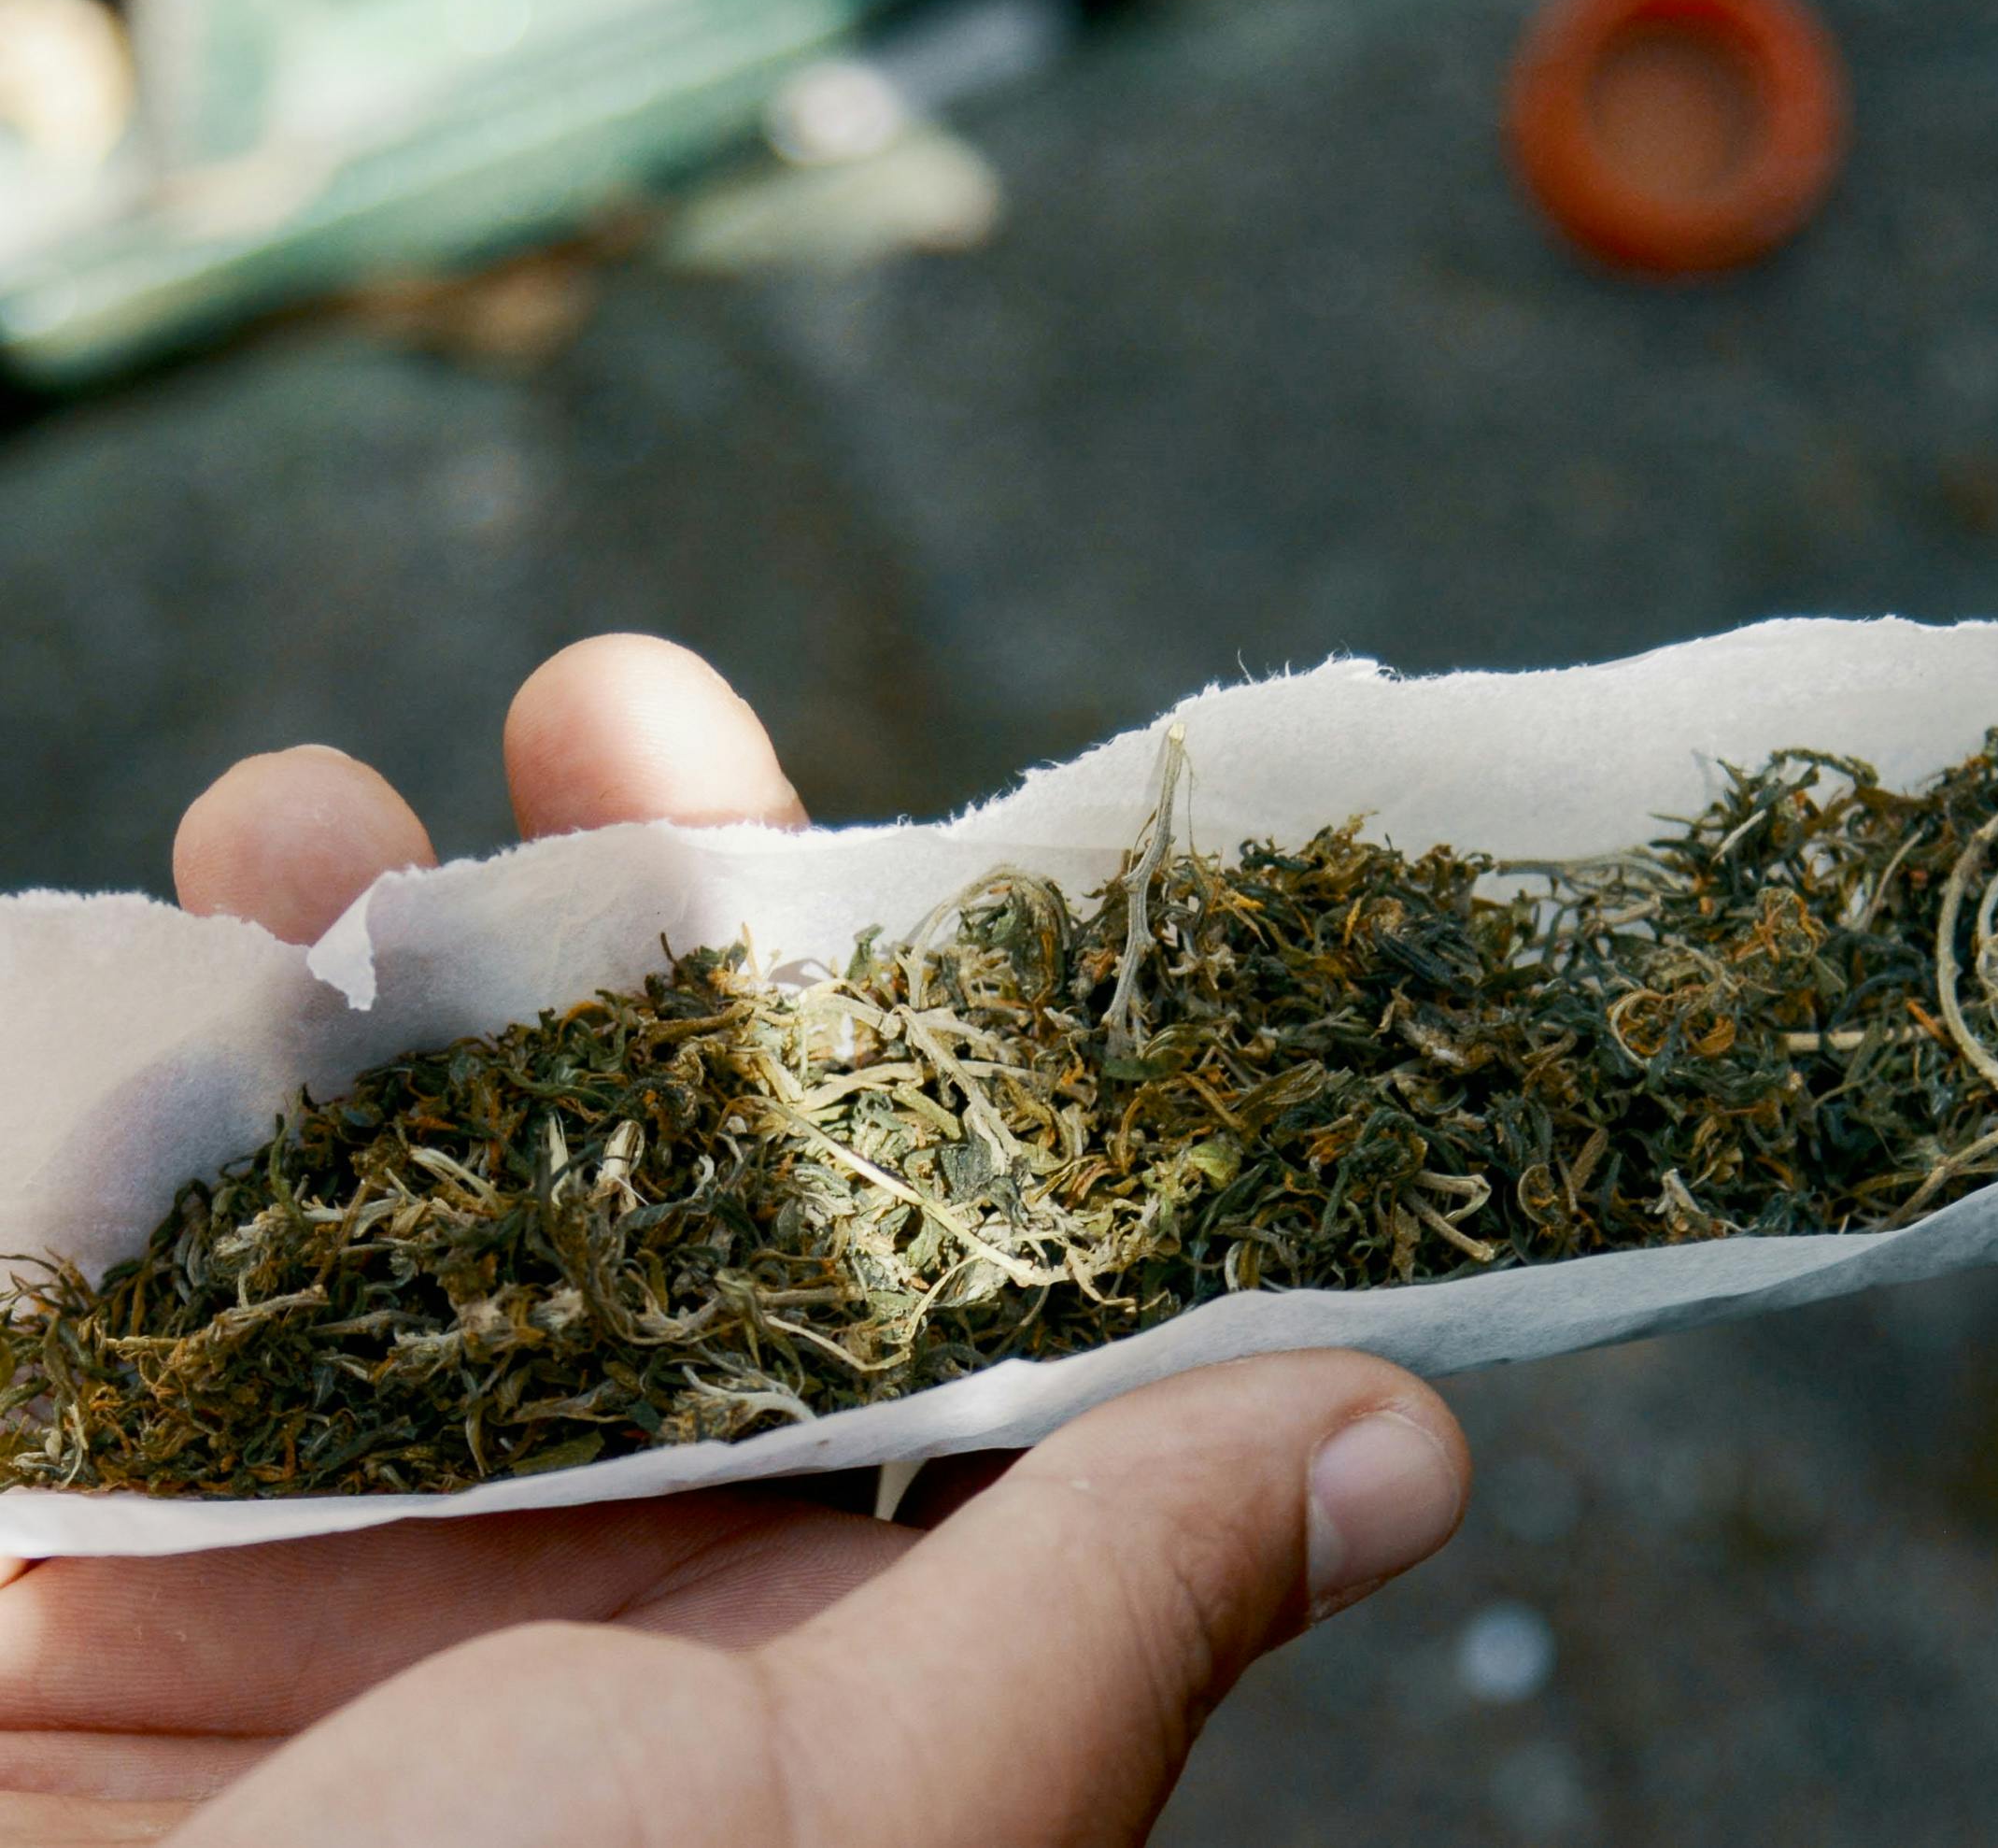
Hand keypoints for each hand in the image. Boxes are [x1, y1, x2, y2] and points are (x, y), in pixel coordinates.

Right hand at [2, 636, 1472, 1842]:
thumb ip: (1109, 1606)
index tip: (970, 849)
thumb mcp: (865, 1809)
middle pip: (669, 1183)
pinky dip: (165, 1059)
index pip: (949, 1297)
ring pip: (409, 1168)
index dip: (972, 1065)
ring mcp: (335, 1539)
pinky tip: (214, 901)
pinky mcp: (106, 1520)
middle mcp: (593, 1579)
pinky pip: (151, 1238)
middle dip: (649, 943)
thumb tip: (1418, 1441)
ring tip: (335, 808)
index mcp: (825, 1649)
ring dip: (381, 954)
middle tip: (621, 709)